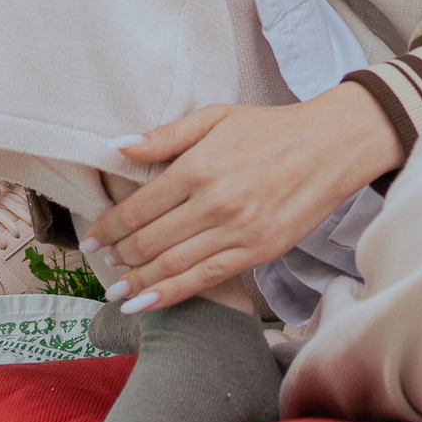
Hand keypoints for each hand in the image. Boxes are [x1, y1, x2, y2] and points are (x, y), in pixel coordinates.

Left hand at [87, 89, 403, 312]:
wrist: (331, 146)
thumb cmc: (270, 129)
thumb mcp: (215, 118)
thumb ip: (165, 136)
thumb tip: (118, 147)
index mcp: (197, 167)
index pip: (137, 208)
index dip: (107, 228)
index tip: (90, 239)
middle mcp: (213, 203)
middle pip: (148, 242)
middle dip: (118, 257)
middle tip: (102, 264)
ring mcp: (237, 232)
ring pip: (172, 267)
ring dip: (137, 283)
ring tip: (117, 291)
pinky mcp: (259, 252)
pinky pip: (205, 279)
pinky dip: (171, 295)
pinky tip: (147, 303)